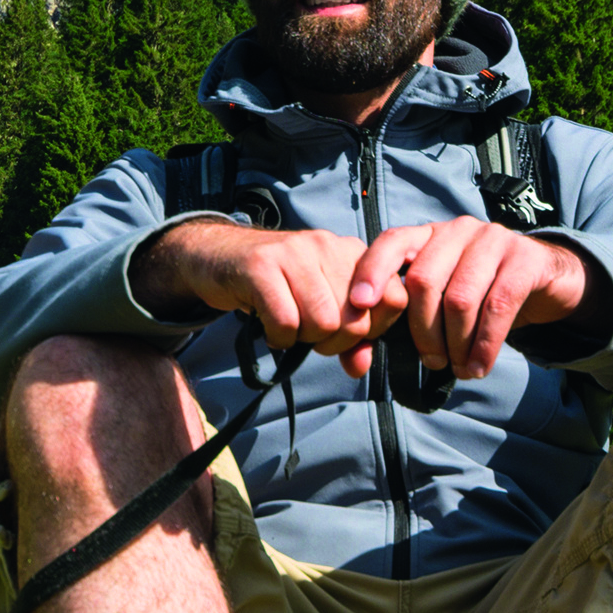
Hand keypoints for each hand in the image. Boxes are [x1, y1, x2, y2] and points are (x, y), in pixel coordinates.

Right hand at [137, 220, 402, 375]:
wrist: (218, 256)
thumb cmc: (276, 286)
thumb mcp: (320, 305)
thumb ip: (350, 337)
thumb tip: (359, 367)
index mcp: (352, 252)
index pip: (394, 298)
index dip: (373, 329)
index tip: (347, 334)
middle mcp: (328, 245)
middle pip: (355, 320)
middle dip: (333, 342)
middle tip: (309, 334)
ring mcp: (294, 252)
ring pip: (323, 323)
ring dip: (304, 339)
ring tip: (289, 328)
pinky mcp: (261, 266)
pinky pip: (285, 322)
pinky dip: (278, 338)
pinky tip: (269, 330)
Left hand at [348, 218, 586, 378]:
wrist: (546, 279)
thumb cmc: (482, 294)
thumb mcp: (443, 295)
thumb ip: (407, 314)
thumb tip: (360, 355)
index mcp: (429, 235)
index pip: (391, 242)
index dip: (371, 272)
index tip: (359, 304)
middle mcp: (458, 230)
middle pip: (424, 280)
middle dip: (423, 331)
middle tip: (433, 361)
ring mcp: (493, 240)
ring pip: (459, 298)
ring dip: (456, 344)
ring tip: (460, 368)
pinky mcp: (525, 259)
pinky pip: (498, 307)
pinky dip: (485, 345)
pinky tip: (479, 366)